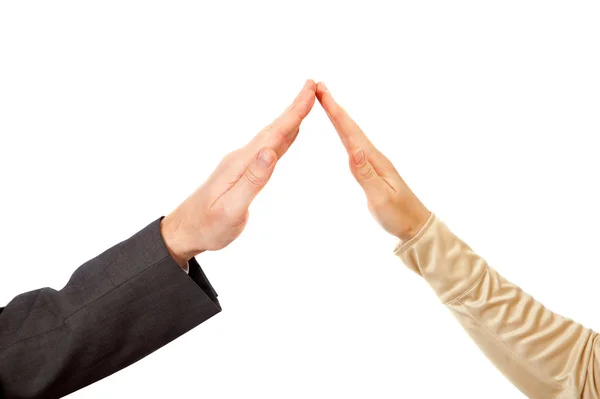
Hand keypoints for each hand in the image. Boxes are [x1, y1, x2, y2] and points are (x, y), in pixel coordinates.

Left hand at [161, 80, 316, 264]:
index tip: (310, 92)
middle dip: (294, 108)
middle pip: (273, 129)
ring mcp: (241, 163)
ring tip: (305, 103)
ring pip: (271, 136)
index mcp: (241, 164)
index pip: (274, 134)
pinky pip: (268, 148)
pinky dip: (282, 136)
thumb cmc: (209, 226)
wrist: (185, 230)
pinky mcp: (242, 171)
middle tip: (312, 86)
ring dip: (289, 119)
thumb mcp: (231, 209)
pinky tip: (288, 133)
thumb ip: (252, 181)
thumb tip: (271, 152)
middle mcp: (241, 157)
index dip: (294, 114)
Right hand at [316, 82, 430, 241]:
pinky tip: (342, 131)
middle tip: (319, 87)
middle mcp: (373, 156)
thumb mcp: (380, 197)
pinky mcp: (371, 169)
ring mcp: (373, 162)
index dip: (335, 112)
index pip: (350, 132)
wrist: (415, 225)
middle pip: (350, 127)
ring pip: (351, 134)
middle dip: (334, 107)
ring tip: (327, 102)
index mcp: (373, 160)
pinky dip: (344, 133)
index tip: (322, 93)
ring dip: (338, 117)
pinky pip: (353, 145)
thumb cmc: (398, 215)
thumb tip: (353, 149)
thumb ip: (365, 174)